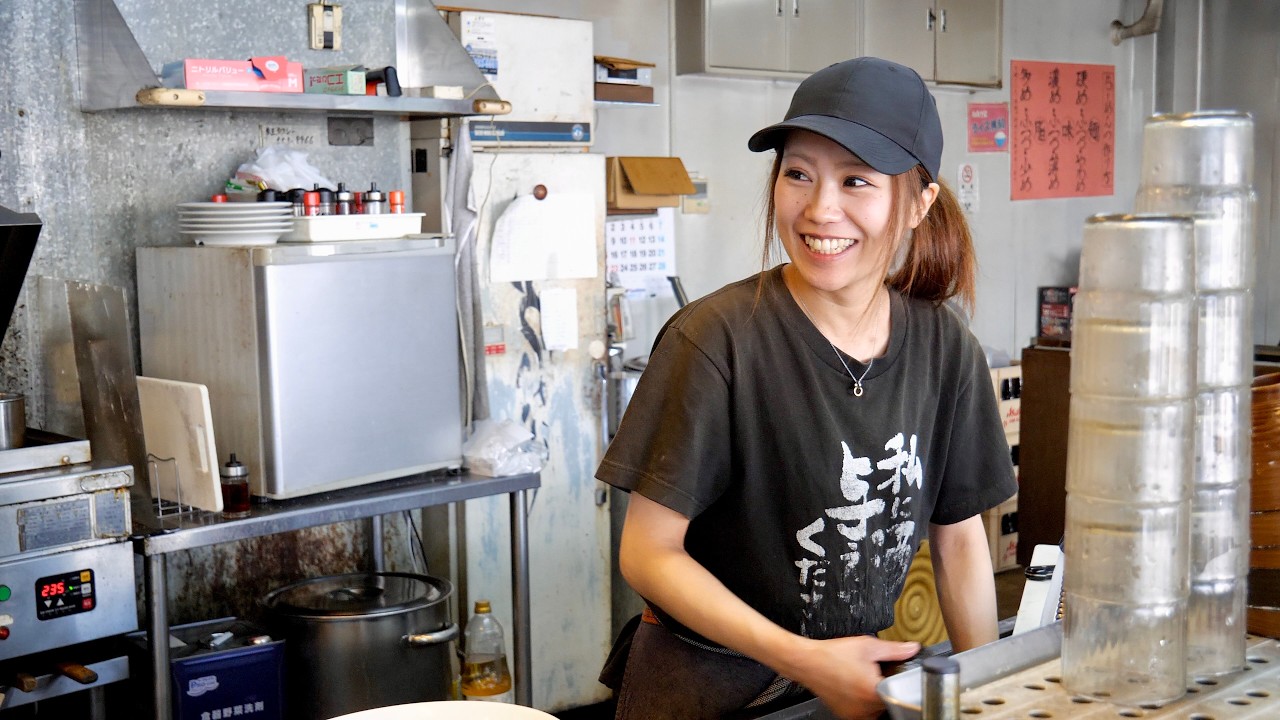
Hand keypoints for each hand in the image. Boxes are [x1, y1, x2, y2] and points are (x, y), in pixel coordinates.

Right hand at [785, 635, 919, 719]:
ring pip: (876, 708)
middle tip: (874, 673)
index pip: (900, 693)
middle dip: (885, 686)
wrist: (807, 661)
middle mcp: (865, 709)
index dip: (896, 680)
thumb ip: (894, 650)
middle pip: (888, 701)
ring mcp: (854, 715)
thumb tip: (912, 649)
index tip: (891, 673)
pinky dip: (862, 701)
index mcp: (873, 693)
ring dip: (874, 696)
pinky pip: (863, 711)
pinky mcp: (845, 715)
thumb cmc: (832, 655)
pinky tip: (854, 685)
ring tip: (862, 679)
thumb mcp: (868, 646)